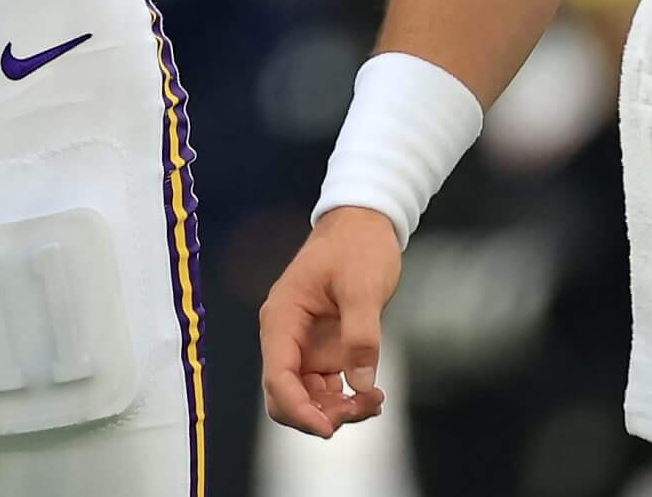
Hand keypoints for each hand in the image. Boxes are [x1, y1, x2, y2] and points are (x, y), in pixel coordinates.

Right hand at [260, 207, 401, 437]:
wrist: (366, 223)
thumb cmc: (357, 245)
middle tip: (361, 406)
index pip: (277, 377)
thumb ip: (361, 334)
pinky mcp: (325, 349)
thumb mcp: (363, 286)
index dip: (297, 409)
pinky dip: (347, 398)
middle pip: (288, 396)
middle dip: (319, 413)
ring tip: (375, 399)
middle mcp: (287, 337)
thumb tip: (361, 383)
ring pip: (309, 398)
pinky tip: (372, 394)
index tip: (328, 428)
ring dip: (337, 410)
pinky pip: (328, 388)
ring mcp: (306, 346)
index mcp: (282, 318)